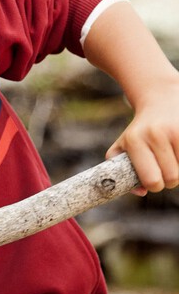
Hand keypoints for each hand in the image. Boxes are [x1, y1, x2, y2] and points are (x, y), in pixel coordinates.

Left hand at [106, 81, 178, 195]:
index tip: (154, 181)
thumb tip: (140, 192)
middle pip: (172, 178)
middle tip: (165, 170)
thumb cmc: (139, 132)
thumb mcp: (122, 147)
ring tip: (172, 159)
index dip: (154, 186)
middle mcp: (154, 135)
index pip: (151, 180)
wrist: (161, 101)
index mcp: (134, 142)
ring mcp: (175, 130)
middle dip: (169, 180)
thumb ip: (121, 172)